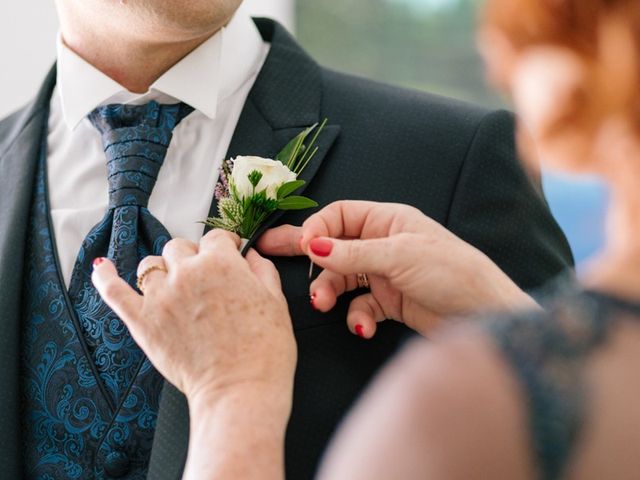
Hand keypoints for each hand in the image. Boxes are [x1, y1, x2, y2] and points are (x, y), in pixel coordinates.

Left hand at [91, 229, 296, 406]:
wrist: (239, 390)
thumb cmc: (263, 351)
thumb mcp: (276, 302)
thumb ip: (262, 270)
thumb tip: (251, 256)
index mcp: (221, 264)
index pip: (215, 237)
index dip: (224, 244)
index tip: (228, 250)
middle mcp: (187, 273)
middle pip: (180, 246)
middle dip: (193, 256)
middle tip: (204, 276)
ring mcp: (161, 297)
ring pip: (151, 264)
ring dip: (163, 268)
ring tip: (173, 283)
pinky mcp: (142, 322)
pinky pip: (114, 291)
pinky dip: (105, 277)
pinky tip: (103, 268)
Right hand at [259, 201, 535, 337]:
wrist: (485, 314)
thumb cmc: (452, 272)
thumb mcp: (399, 256)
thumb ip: (353, 253)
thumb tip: (313, 246)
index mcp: (387, 220)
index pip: (339, 216)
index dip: (317, 229)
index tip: (303, 247)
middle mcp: (383, 244)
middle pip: (334, 246)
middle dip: (306, 254)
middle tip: (267, 252)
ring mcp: (385, 274)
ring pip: (342, 279)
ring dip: (330, 292)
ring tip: (324, 305)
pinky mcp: (390, 303)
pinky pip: (360, 307)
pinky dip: (357, 318)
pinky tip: (363, 327)